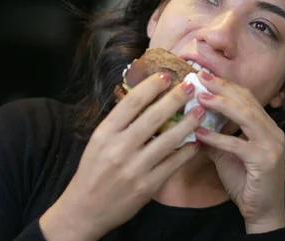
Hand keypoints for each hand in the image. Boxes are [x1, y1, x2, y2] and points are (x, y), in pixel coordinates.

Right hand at [40, 72, 204, 240]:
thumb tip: (144, 98)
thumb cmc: (93, 170)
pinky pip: (172, 164)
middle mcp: (119, 148)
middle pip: (153, 117)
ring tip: (199, 110)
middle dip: (174, 99)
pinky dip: (186, 151)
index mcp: (105, 133)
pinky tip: (196, 142)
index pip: (131, 103)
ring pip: (167, 140)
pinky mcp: (147, 186)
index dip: (151, 87)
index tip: (166, 75)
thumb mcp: (99, 142)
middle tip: (189, 86)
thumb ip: (119, 123)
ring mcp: (135, 168)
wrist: (85, 209)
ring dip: (187, 123)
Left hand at [195, 71, 284, 233]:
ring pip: (247, 116)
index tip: (205, 76)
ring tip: (201, 97)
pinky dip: (218, 138)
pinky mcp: (265, 161)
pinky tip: (200, 134)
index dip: (226, 85)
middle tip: (201, 77)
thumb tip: (191, 122)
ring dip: (223, 105)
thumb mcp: (226, 155)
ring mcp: (272, 145)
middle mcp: (273, 131)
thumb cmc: (245, 182)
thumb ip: (214, 137)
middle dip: (223, 87)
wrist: (262, 212)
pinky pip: (239, 145)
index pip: (247, 98)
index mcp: (266, 127)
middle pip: (247, 101)